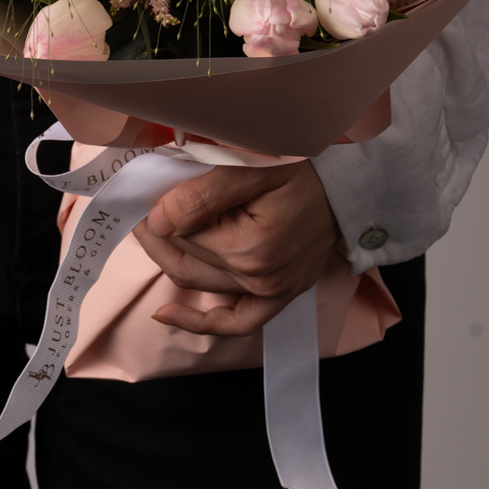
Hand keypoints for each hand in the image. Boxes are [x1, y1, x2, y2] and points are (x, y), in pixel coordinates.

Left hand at [132, 160, 340, 337]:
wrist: (350, 182)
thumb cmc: (304, 166)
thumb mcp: (251, 168)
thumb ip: (201, 196)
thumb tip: (158, 219)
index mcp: (250, 248)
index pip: (182, 235)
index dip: (157, 213)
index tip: (142, 192)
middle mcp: (260, 278)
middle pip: (185, 261)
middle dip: (155, 236)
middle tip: (137, 210)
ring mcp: (271, 291)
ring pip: (200, 283)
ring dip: (169, 259)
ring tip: (150, 232)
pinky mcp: (280, 294)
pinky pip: (236, 320)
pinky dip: (200, 321)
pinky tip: (166, 315)